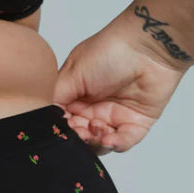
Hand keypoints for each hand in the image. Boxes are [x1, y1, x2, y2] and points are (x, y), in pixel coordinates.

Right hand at [53, 23, 187, 155]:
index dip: (61, 126)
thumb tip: (46, 117)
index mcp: (74, 93)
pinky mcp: (135, 123)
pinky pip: (124, 142)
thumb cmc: (108, 51)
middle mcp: (92, 106)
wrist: (146, 48)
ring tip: (96, 129)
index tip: (60, 127)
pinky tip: (110, 138)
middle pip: (80, 134)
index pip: (62, 118)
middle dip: (78, 136)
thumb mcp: (73, 72)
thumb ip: (57, 96)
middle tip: (80, 130)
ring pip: (100, 143)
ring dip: (96, 141)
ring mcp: (114, 115)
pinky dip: (116, 144)